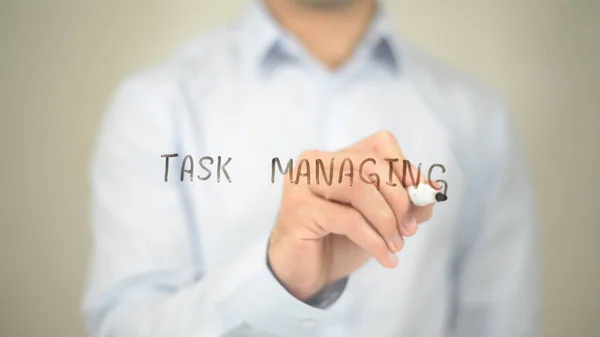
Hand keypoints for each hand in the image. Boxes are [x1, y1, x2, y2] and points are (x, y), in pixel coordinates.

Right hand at [267, 131, 437, 300]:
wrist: (306, 273)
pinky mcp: (297, 210)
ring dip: (386, 219)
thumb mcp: (379, 219)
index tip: (421, 197)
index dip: (405, 168)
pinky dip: (374, 240)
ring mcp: (301, 184)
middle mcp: (314, 162)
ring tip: (396, 244)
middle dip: (398, 198)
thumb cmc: (340, 240)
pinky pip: (347, 218)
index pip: (379, 144)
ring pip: (357, 185)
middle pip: (369, 164)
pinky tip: (385, 257)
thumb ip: (405, 202)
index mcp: (334, 157)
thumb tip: (432, 191)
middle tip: (408, 230)